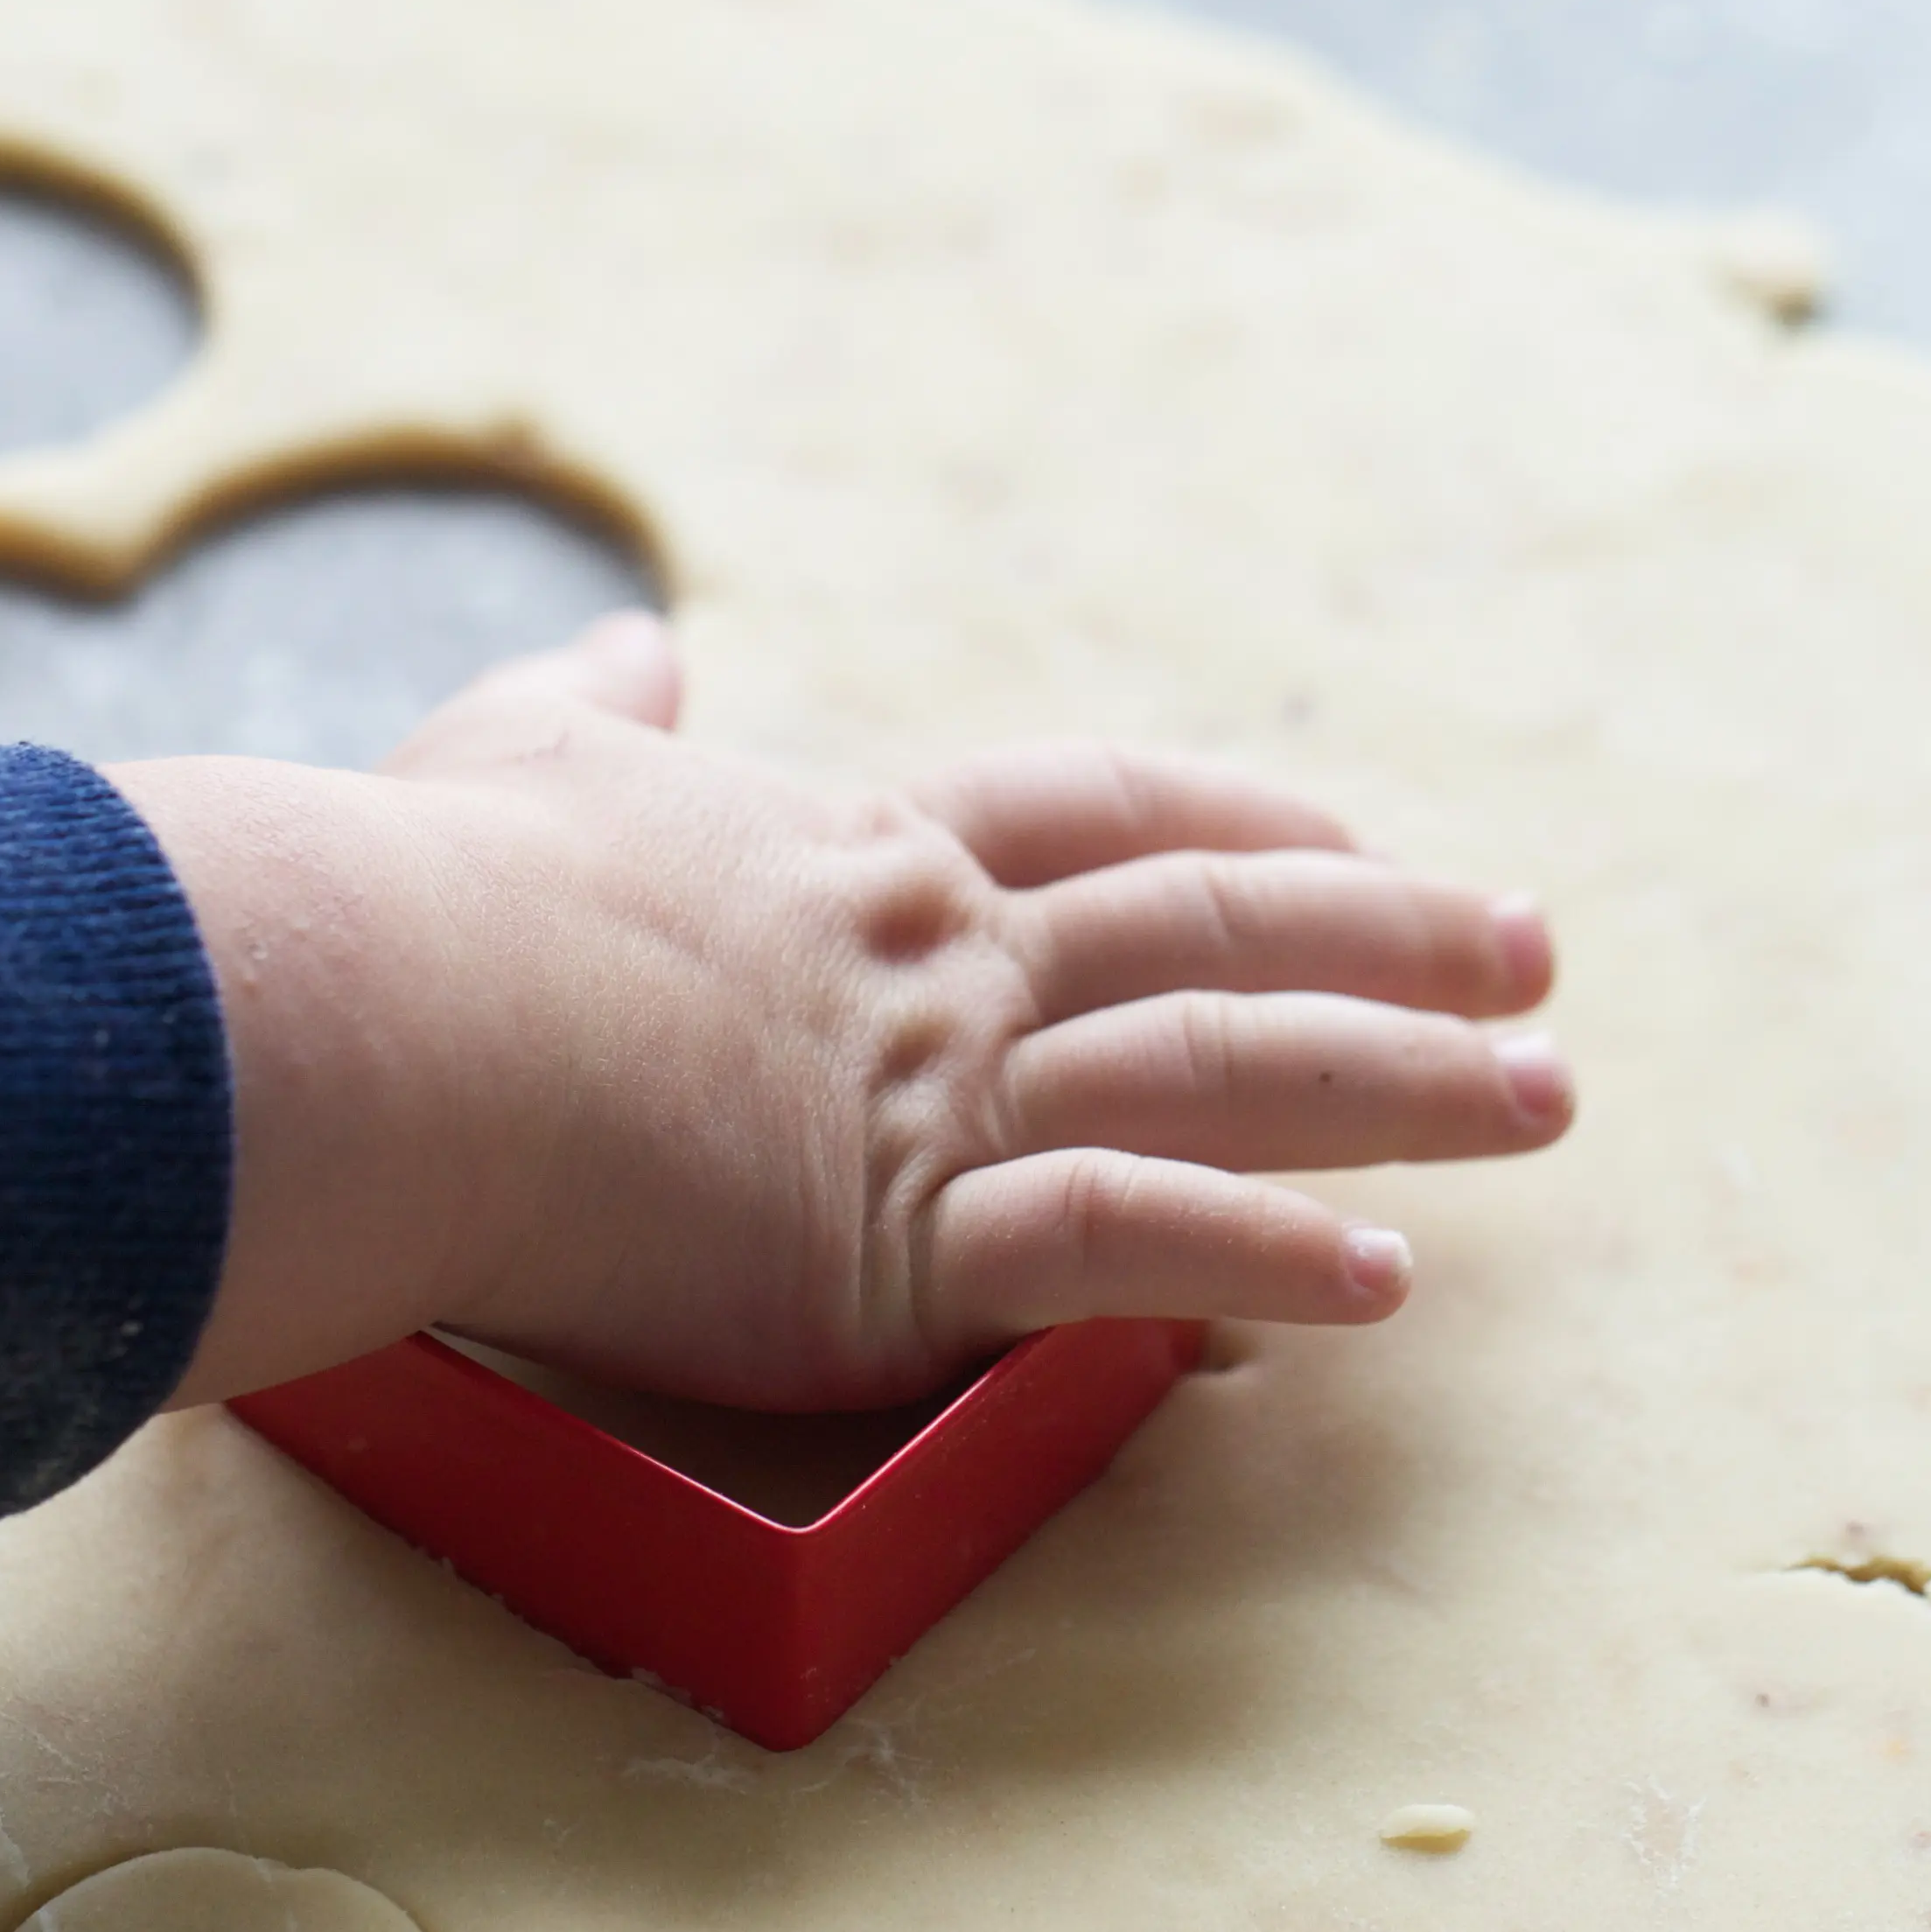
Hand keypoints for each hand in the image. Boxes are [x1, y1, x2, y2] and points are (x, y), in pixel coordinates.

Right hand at [114, 614, 1571, 1412]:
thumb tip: (635, 644)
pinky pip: (1129, 1248)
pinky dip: (1263, 1266)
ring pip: (1222, 1069)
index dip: (1233, 819)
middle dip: (1394, 935)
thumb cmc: (421, 899)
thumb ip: (590, 708)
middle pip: (1214, 924)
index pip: (1091, 816)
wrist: (384, 1009)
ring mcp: (935, 1099)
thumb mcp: (510, 755)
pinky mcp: (905, 1245)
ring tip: (1546, 1101)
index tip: (1346, 825)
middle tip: (1536, 952)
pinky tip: (1382, 1287)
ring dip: (1403, 1086)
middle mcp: (933, 963)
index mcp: (852, 858)